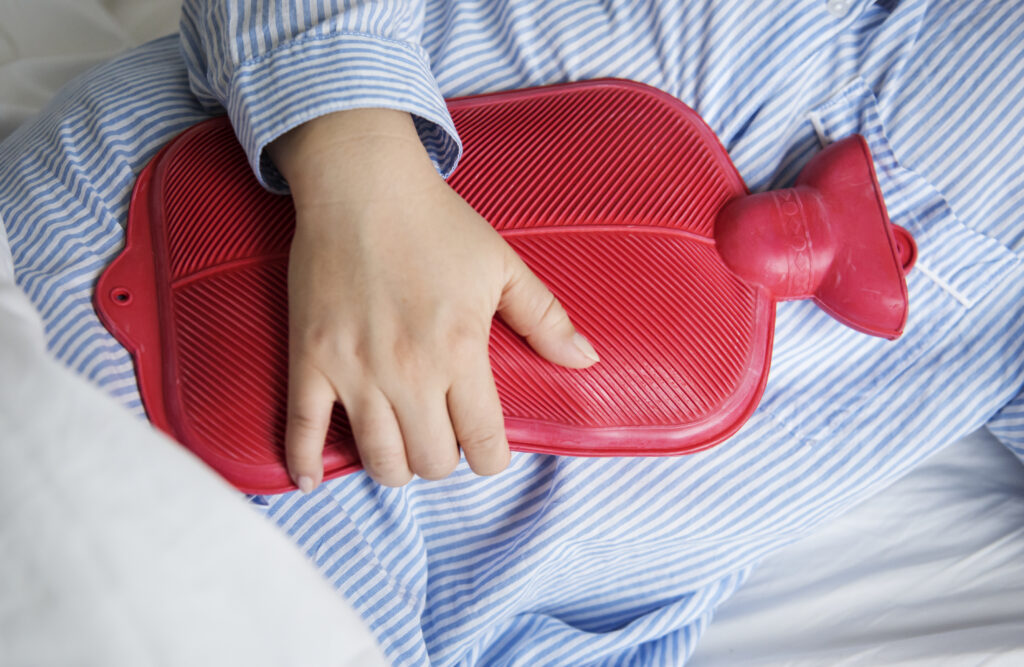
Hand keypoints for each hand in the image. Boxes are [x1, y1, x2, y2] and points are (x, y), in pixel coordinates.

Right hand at [267, 109, 598, 490]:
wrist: (361, 185)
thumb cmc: (437, 223)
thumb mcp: (502, 266)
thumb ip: (545, 319)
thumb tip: (587, 360)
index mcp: (460, 352)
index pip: (484, 444)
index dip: (491, 457)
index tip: (486, 447)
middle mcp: (408, 372)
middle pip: (432, 462)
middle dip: (444, 458)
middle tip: (442, 433)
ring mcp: (354, 371)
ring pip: (379, 460)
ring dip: (395, 465)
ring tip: (401, 444)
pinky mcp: (310, 361)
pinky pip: (301, 429)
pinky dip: (304, 463)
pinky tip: (311, 479)